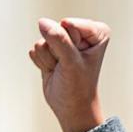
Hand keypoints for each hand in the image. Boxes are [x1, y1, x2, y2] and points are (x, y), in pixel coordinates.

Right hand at [27, 17, 109, 131]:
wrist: (70, 108)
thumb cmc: (78, 89)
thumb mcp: (71, 63)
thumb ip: (59, 40)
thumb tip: (42, 22)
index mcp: (96, 32)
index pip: (69, 25)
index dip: (67, 44)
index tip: (75, 59)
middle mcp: (81, 33)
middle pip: (54, 30)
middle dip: (56, 52)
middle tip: (65, 67)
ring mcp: (64, 41)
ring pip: (43, 40)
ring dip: (48, 59)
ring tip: (60, 70)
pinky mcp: (50, 49)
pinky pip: (36, 49)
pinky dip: (42, 63)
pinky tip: (53, 71)